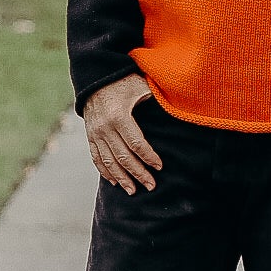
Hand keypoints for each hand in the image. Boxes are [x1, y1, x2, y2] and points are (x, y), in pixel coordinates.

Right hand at [83, 73, 161, 194]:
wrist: (95, 78)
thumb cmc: (123, 82)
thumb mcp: (140, 86)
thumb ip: (156, 97)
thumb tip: (180, 104)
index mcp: (119, 116)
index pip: (136, 143)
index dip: (149, 157)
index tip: (160, 167)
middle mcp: (105, 127)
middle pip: (123, 157)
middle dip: (138, 173)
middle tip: (151, 186)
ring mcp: (95, 133)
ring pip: (109, 162)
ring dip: (122, 178)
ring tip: (133, 191)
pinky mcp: (90, 136)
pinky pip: (96, 158)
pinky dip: (105, 171)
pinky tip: (114, 182)